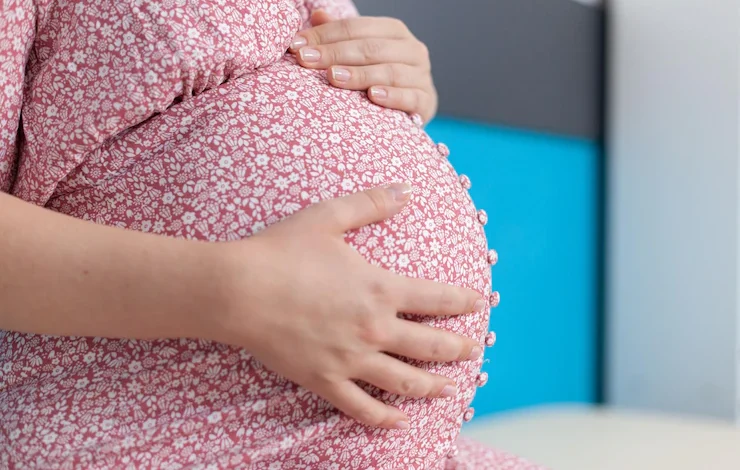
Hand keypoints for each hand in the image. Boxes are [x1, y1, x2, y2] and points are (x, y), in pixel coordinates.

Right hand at [208, 184, 483, 429]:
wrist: (238, 290)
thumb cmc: (281, 251)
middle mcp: (374, 329)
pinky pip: (361, 407)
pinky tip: (400, 423)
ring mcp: (351, 360)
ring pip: (404, 382)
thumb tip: (407, 189)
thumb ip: (371, 204)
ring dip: (432, 386)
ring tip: (450, 390)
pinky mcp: (324, 380)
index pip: (436, 298)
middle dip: (457, 348)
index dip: (462, 301)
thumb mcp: (328, 217)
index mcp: (380, 289)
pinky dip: (384, 418)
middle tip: (472, 349)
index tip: (478, 303)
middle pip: (429, 345)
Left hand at [290, 11, 437, 123]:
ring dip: (359, 74)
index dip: (325, 35)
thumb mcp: (361, 55)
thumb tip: (317, 15)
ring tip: (333, 78)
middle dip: (335, 53)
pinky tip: (372, 96)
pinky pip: (410, 97)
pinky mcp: (426, 101)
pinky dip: (392, 96)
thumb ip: (341, 37)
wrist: (413, 108)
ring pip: (390, 71)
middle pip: (371, 48)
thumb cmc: (380, 78)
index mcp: (394, 31)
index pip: (357, 28)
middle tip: (307, 61)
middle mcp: (412, 49)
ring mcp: (422, 76)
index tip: (297, 46)